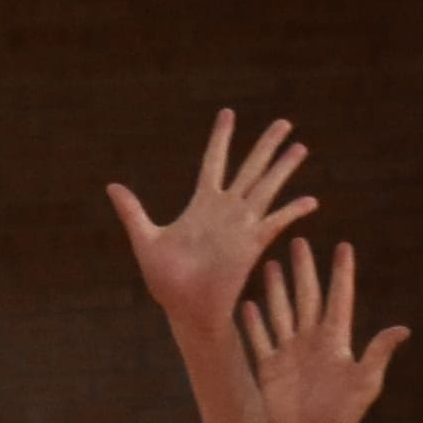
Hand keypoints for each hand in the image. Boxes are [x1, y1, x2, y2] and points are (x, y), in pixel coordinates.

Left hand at [107, 109, 314, 332]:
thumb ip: (133, 212)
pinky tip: (310, 201)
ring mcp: (241, 226)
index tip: (228, 113)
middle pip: (250, 168)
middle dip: (266, 145)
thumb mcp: (145, 240)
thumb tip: (112, 186)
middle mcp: (225, 210)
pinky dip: (292, 211)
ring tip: (301, 146)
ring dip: (283, 168)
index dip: (221, 138)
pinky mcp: (252, 244)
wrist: (184, 309)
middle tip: (284, 121)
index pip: (214, 161)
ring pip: (266, 188)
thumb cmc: (165, 281)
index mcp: (201, 205)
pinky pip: (276, 222)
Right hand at [242, 241, 411, 422]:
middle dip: (303, 270)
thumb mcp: (365, 381)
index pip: (339, 298)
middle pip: (307, 297)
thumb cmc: (344, 414)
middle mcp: (311, 341)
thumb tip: (403, 329)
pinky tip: (248, 304)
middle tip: (299, 242)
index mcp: (335, 340)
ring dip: (277, 289)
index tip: (344, 246)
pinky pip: (260, 340)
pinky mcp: (270, 369)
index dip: (342, 273)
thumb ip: (378, 353)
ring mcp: (289, 354)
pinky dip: (253, 323)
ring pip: (281, 312)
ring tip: (272, 264)